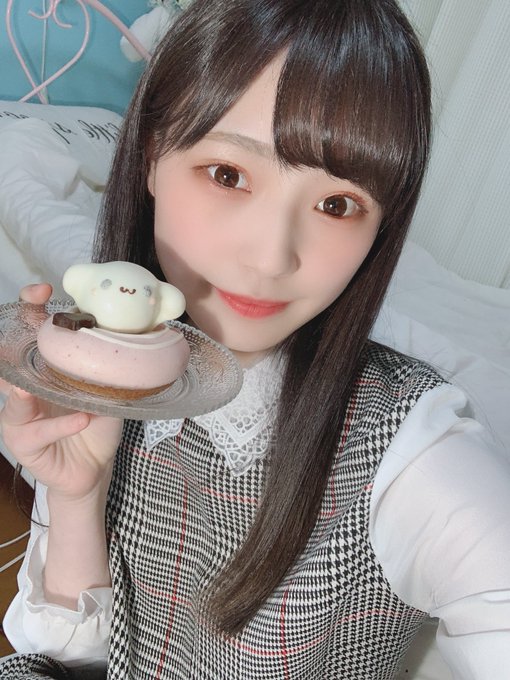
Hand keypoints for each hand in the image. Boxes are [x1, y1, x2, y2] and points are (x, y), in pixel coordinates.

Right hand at [0, 283, 122, 500]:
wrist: (93, 469)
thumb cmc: (96, 424)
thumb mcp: (107, 391)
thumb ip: (113, 367)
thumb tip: (147, 334)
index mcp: (44, 370)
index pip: (29, 333)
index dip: (30, 308)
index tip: (42, 291)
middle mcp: (26, 388)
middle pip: (10, 357)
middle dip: (14, 334)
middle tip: (32, 313)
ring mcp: (20, 416)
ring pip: (13, 398)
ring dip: (23, 390)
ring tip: (29, 384)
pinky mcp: (25, 443)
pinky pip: (41, 432)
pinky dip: (62, 425)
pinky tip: (82, 419)